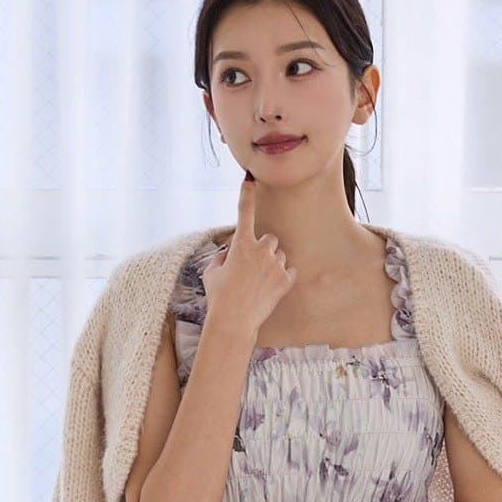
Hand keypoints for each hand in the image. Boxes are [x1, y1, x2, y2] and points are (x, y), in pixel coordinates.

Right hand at [199, 171, 296, 342]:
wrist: (234, 322)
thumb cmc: (219, 297)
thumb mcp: (212, 272)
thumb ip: (222, 256)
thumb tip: (229, 252)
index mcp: (240, 245)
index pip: (244, 212)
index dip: (246, 194)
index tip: (249, 179)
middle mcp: (260, 250)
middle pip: (270, 238)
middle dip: (264, 249)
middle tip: (254, 267)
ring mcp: (275, 265)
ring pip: (280, 256)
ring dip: (272, 264)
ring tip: (259, 284)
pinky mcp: (285, 280)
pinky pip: (289, 271)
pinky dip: (283, 278)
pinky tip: (270, 290)